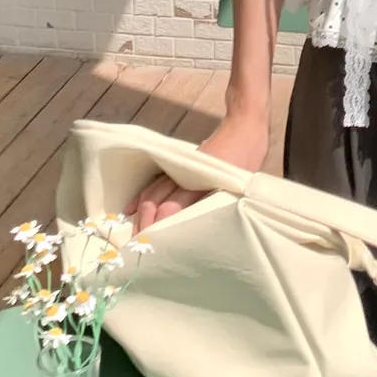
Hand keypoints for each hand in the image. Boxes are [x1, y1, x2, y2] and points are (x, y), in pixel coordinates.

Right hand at [124, 113, 269, 234]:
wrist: (243, 127)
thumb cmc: (246, 160)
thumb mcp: (238, 187)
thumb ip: (219, 208)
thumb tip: (203, 235)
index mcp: (200, 183)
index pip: (171, 209)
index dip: (159, 228)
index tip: (154, 248)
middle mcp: (184, 176)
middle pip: (155, 202)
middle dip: (145, 225)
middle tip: (139, 248)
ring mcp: (178, 170)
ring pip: (151, 192)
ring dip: (140, 214)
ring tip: (134, 235)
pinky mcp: (177, 167)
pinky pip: (153, 182)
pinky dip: (140, 196)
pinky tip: (130, 208)